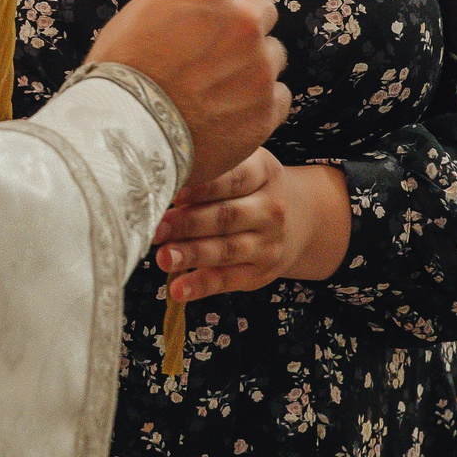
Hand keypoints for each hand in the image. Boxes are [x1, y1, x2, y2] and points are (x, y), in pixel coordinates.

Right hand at [84, 0, 288, 185]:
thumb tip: (200, 3)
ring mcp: (260, 65)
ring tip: (218, 87)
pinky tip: (229, 112)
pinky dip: (258, 101)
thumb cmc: (120, 71)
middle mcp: (242, 19)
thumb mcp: (139, 14)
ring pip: (273, 53)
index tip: (214, 0)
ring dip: (252, 63)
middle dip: (242, 23)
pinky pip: (278, 95)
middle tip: (214, 48)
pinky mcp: (268, 107)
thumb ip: (181, 0)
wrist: (125, 133)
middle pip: (262, 7)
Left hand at [151, 148, 351, 299]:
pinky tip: (179, 289)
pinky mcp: (260, 272)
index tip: (174, 191)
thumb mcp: (242, 166)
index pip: (234, 177)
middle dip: (189, 223)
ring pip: (227, 250)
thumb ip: (209, 173)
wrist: (299, 218)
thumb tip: (160, 186)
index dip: (203, 185)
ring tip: (163, 257)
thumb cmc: (250, 187)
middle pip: (228, 215)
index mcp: (264, 172)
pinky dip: (202, 286)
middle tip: (157, 227)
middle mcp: (270, 208)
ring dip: (193, 255)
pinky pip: (228, 280)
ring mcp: (268, 243)